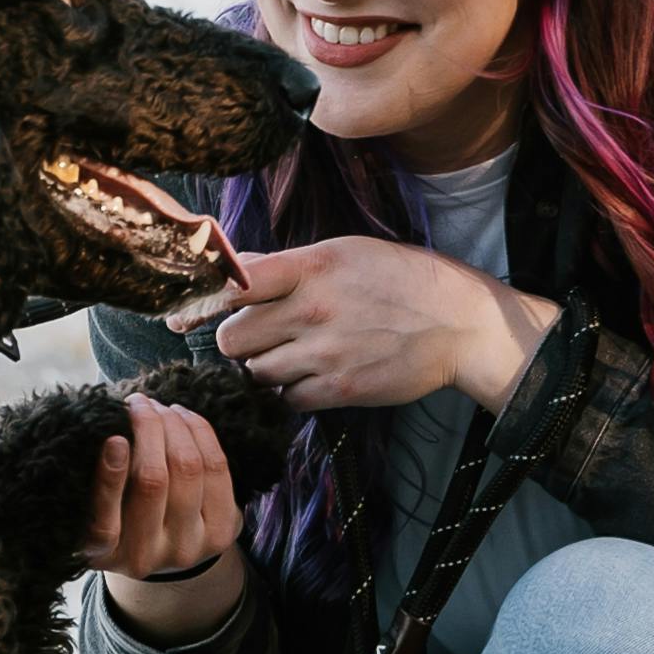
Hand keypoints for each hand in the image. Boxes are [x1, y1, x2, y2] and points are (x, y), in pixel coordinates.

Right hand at [84, 394, 245, 642]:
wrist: (165, 550)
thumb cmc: (117, 514)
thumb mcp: (91, 506)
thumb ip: (92, 477)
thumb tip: (108, 422)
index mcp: (103, 554)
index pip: (104, 523)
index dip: (111, 478)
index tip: (114, 438)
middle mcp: (146, 557)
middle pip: (153, 481)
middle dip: (148, 429)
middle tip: (138, 403)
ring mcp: (188, 548)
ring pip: (189, 468)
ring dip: (174, 425)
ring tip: (159, 407)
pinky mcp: (222, 533)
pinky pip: (216, 467)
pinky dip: (199, 432)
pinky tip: (183, 416)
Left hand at [212, 236, 558, 415]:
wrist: (461, 324)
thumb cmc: (403, 280)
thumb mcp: (346, 253)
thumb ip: (289, 265)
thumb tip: (235, 270)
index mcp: (313, 267)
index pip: (235, 283)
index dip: (207, 300)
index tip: (193, 313)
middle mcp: (313, 310)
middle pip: (234, 338)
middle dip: (241, 341)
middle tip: (262, 337)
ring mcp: (326, 354)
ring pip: (257, 373)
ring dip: (266, 368)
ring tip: (294, 355)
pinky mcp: (341, 390)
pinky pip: (288, 399)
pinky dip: (293, 392)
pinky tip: (314, 376)